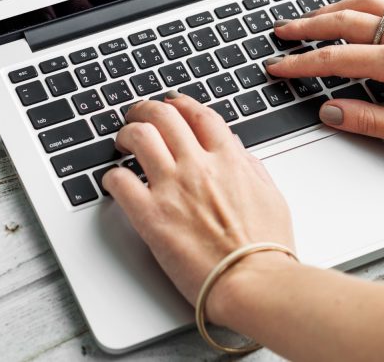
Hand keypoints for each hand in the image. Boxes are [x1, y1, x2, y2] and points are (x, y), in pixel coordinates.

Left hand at [102, 94, 293, 323]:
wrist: (253, 281)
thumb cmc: (265, 248)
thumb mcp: (271, 195)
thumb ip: (250, 167)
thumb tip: (236, 151)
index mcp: (229, 159)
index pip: (198, 114)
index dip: (181, 103)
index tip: (172, 103)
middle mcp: (198, 166)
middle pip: (164, 116)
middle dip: (146, 109)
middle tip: (138, 115)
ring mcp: (173, 188)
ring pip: (139, 137)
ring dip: (127, 133)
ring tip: (122, 141)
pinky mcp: (151, 217)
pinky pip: (120, 181)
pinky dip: (112, 176)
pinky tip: (114, 180)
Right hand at [266, 0, 383, 152]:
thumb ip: (367, 120)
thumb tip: (330, 112)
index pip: (335, 58)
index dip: (300, 63)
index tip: (278, 65)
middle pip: (343, 22)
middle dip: (306, 25)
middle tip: (282, 31)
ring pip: (367, 4)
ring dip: (334, 7)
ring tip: (312, 15)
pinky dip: (368, 1)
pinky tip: (361, 7)